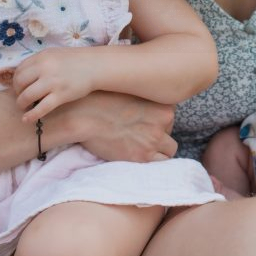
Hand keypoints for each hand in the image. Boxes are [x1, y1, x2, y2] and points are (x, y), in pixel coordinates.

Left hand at [10, 47, 97, 121]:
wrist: (95, 66)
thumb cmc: (74, 61)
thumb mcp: (53, 55)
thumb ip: (38, 63)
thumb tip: (22, 76)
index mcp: (42, 57)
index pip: (19, 70)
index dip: (16, 81)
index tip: (19, 87)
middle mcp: (45, 68)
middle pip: (20, 83)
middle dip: (17, 92)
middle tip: (21, 97)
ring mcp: (53, 82)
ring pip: (27, 96)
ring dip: (22, 104)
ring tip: (24, 107)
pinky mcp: (61, 95)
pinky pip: (42, 108)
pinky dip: (31, 115)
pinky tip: (26, 119)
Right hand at [57, 91, 176, 162]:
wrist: (85, 115)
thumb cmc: (101, 100)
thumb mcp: (130, 91)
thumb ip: (145, 101)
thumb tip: (148, 110)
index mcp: (163, 102)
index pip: (169, 115)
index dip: (156, 119)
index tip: (141, 120)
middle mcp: (164, 120)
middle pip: (170, 131)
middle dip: (158, 134)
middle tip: (138, 134)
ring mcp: (155, 138)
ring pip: (170, 150)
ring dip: (158, 149)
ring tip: (139, 146)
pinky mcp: (143, 156)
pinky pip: (160, 164)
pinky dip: (152, 162)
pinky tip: (138, 156)